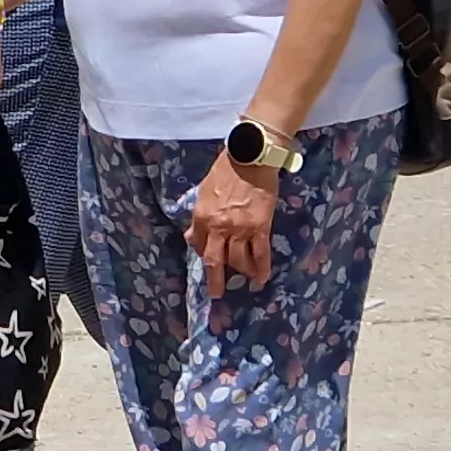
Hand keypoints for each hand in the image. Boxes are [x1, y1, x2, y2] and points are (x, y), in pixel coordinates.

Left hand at [190, 155, 280, 291]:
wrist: (252, 156)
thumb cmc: (227, 169)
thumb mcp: (204, 192)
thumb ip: (199, 217)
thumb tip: (189, 236)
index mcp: (201, 216)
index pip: (197, 244)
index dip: (202, 254)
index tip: (209, 261)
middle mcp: (217, 227)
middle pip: (213, 261)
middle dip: (215, 280)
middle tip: (216, 293)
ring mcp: (239, 229)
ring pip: (238, 261)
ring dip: (241, 274)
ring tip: (246, 281)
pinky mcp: (260, 227)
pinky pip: (260, 254)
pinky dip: (261, 269)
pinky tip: (261, 279)